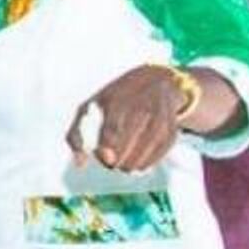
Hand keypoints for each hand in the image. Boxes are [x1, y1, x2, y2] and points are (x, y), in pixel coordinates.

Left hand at [67, 65, 186, 171]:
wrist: (153, 80)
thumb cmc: (112, 100)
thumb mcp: (88, 108)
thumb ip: (76, 136)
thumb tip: (80, 164)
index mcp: (115, 100)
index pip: (113, 126)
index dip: (109, 145)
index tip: (106, 159)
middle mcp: (140, 104)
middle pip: (133, 136)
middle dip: (121, 157)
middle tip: (112, 165)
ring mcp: (159, 113)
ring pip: (151, 143)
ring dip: (137, 161)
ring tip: (125, 168)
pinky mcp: (172, 123)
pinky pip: (164, 146)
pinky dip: (153, 160)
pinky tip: (141, 167)